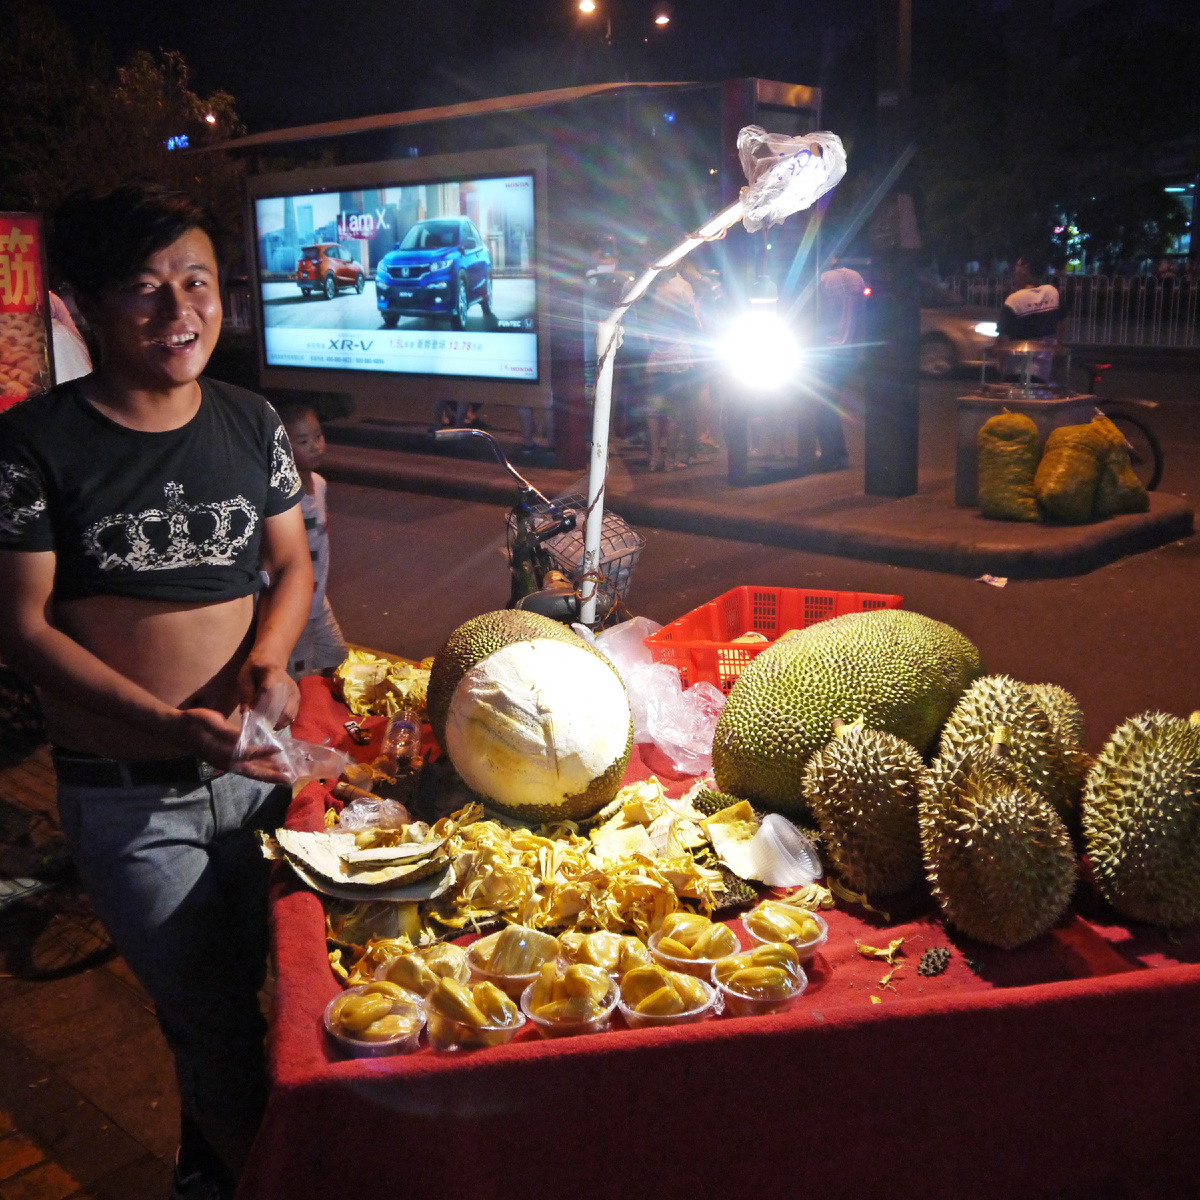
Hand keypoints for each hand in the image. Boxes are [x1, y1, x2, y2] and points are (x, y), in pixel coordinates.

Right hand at [171, 707, 293, 784]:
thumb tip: (245, 740)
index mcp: (223, 753)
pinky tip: (269, 767)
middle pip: (253, 771)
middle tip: (290, 778)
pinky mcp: (227, 762)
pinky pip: (247, 768)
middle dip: (272, 775)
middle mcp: (227, 762)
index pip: (248, 754)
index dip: (264, 751)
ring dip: (268, 774)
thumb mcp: (213, 723)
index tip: (279, 749)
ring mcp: (226, 764)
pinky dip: (259, 769)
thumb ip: (230, 734)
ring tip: (285, 775)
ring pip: (251, 772)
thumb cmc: (196, 723)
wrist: (179, 730)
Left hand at [237, 656, 299, 728]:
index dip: (260, 708)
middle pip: (283, 709)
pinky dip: (282, 722)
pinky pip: (292, 715)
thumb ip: (245, 695)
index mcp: (273, 674)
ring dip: (276, 723)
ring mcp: (295, 692)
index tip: (250, 717)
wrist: (270, 661)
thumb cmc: (254, 670)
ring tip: (264, 725)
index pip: (270, 694)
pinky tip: (272, 722)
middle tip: (257, 726)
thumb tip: (246, 714)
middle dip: (269, 721)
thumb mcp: (244, 678)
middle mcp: (288, 684)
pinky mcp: (298, 699)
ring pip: (289, 715)